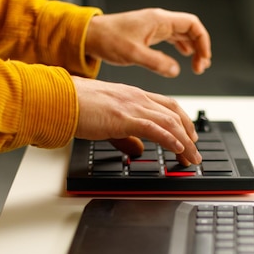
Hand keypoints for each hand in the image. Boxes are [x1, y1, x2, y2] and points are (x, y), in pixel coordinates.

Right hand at [72, 76, 201, 165]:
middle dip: (189, 134)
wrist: (58, 99)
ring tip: (191, 158)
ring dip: (185, 142)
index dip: (182, 121)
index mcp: (132, 95)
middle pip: (174, 113)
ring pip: (170, 122)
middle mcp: (136, 97)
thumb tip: (138, 150)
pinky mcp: (124, 118)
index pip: (167, 106)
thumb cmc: (75, 106)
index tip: (189, 136)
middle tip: (195, 152)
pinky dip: (170, 139)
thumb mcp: (106, 122)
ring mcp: (131, 106)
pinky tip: (179, 149)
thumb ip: (125, 137)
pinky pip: (155, 128)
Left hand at [85, 8, 211, 77]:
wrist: (90, 36)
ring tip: (196, 66)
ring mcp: (154, 27)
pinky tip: (182, 60)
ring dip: (192, 49)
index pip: (192, 25)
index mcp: (159, 20)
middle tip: (200, 67)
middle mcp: (159, 21)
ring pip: (182, 35)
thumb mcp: (133, 54)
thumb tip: (175, 71)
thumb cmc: (107, 39)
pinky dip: (180, 49)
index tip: (204, 58)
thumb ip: (157, 62)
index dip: (203, 41)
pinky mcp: (149, 34)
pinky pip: (172, 39)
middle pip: (190, 30)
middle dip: (200, 48)